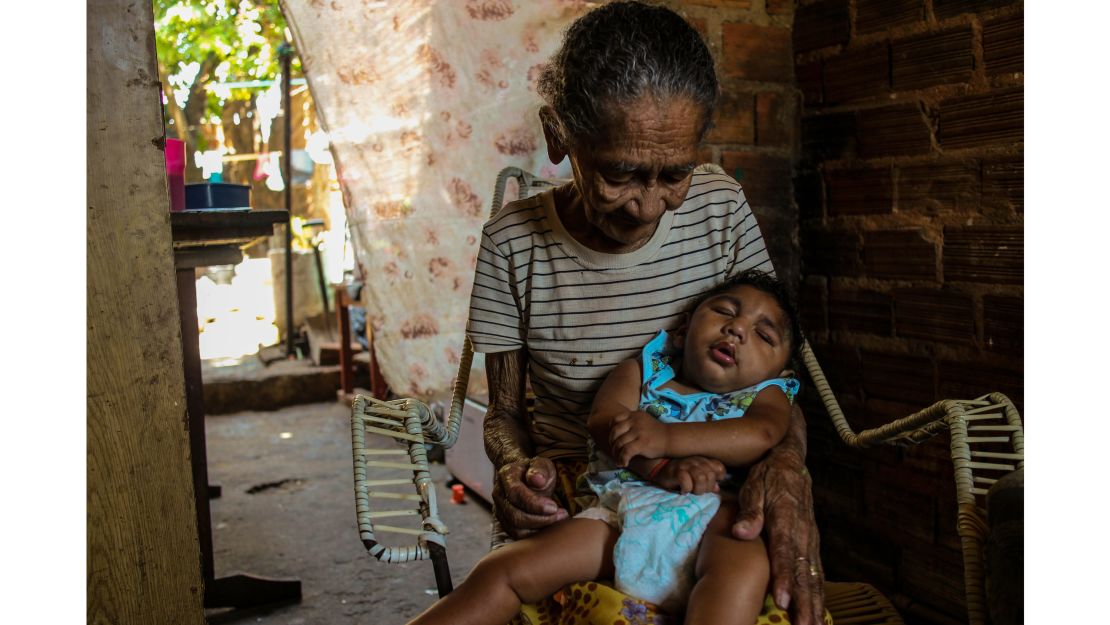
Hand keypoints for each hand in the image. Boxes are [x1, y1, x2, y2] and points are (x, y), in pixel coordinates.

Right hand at [492, 456, 567, 538]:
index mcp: (506, 476)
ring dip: (540, 528)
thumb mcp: (542, 464)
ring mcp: (500, 510)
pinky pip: (518, 535)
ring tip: (558, 519)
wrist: (526, 477)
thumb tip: (537, 480)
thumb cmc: (536, 471)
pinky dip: (535, 534)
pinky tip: (549, 526)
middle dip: (540, 519)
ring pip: (516, 529)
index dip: (534, 504)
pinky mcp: (506, 523)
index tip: (554, 507)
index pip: (515, 493)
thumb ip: (539, 470)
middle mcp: (499, 494)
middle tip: (561, 514)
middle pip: (514, 515)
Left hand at [609, 410, 668, 465]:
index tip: (614, 439)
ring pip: (619, 443)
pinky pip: (626, 452)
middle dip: (612, 443)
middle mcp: (635, 421)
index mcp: (634, 415)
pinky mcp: (642, 443)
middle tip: (615, 451)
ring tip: (618, 460)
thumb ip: (631, 422)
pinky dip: (622, 459)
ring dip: (616, 454)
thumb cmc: (656, 432)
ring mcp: (638, 432)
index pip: (615, 420)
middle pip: (615, 432)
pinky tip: (624, 464)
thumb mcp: (643, 420)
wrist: (670, 439)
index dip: (611, 430)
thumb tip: (614, 431)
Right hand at [652, 455, 724, 494]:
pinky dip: (686, 489)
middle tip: (697, 490)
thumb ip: (708, 481)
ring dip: (697, 489)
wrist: (659, 468)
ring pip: (701, 479)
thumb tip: (717, 489)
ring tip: (691, 491)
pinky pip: (686, 482)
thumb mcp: (695, 476)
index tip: (709, 484)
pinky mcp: (676, 471)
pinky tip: (682, 490)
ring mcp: (686, 465)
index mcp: (703, 460)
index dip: (717, 479)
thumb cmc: (679, 472)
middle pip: (710, 476)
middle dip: (706, 488)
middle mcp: (696, 460)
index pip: (719, 468)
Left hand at [733, 451, 824, 624]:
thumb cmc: (767, 477)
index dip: (784, 578)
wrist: (790, 463)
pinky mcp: (812, 543)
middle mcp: (803, 533)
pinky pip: (817, 571)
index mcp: (786, 519)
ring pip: (814, 575)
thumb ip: (749, 511)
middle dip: (804, 601)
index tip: (782, 600)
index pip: (785, 553)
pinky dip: (818, 593)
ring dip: (815, 602)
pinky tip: (817, 610)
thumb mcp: (753, 487)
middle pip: (804, 572)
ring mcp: (810, 539)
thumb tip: (742, 532)